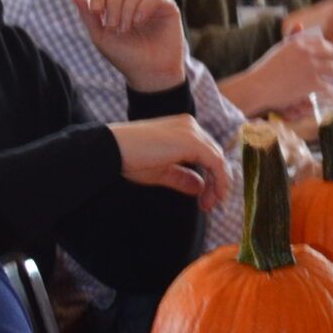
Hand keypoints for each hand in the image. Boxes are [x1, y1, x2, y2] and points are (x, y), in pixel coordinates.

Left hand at [71, 0, 187, 92]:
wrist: (150, 73)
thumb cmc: (126, 57)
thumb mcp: (101, 37)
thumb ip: (88, 15)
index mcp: (112, 7)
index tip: (96, 11)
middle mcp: (130, 2)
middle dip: (113, 5)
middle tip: (114, 26)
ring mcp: (148, 3)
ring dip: (127, 10)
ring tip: (127, 29)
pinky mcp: (166, 7)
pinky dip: (144, 6)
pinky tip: (140, 21)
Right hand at [107, 113, 228, 208]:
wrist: (113, 148)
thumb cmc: (130, 157)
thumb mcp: (161, 171)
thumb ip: (182, 177)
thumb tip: (200, 187)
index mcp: (183, 129)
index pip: (207, 153)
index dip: (212, 177)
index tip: (206, 199)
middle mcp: (191, 126)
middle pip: (215, 156)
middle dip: (216, 183)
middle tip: (209, 205)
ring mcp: (192, 132)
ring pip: (218, 159)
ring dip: (218, 184)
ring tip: (209, 204)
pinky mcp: (192, 141)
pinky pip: (216, 162)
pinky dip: (219, 180)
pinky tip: (214, 196)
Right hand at [222, 26, 332, 116]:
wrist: (257, 86)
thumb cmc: (265, 71)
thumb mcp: (278, 49)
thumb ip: (291, 38)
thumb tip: (300, 25)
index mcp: (299, 43)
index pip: (323, 43)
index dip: (331, 52)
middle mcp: (307, 52)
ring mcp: (311, 67)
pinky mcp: (312, 82)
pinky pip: (330, 87)